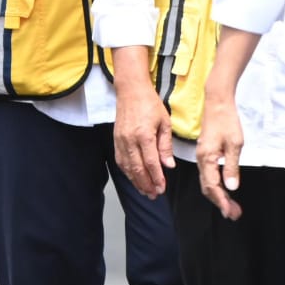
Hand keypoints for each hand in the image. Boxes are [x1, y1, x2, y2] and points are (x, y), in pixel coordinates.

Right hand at [113, 74, 172, 198]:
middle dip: (146, 184)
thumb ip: (166, 145)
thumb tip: (169, 165)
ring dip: (136, 181)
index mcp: (144, 135)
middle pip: (137, 169)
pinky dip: (127, 172)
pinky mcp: (116, 140)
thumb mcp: (165, 122)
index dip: (156, 178)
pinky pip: (120, 161)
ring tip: (145, 191)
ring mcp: (120, 140)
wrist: (131, 90)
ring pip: (127, 167)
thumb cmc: (149, 103)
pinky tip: (134, 178)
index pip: (151, 163)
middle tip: (154, 194)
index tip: (162, 188)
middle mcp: (130, 140)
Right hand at [196, 78, 243, 220]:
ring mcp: (202, 155)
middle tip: (233, 213)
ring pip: (207, 181)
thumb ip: (231, 167)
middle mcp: (201, 159)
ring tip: (231, 205)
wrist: (218, 102)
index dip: (221, 201)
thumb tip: (231, 187)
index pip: (212, 186)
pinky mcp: (206, 152)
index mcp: (207, 158)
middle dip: (219, 202)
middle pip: (207, 187)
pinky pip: (208, 174)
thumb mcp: (235, 144)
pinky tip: (224, 188)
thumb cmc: (227, 120)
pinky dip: (216, 185)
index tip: (230, 212)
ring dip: (218, 195)